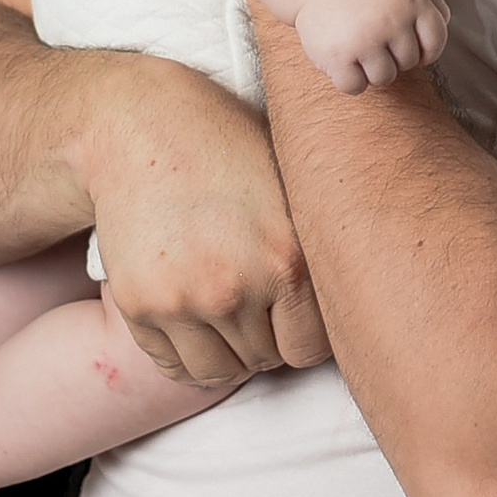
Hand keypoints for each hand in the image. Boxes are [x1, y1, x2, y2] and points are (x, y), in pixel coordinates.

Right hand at [84, 59, 331, 383]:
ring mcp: (182, 301)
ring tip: (226, 312)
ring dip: (228, 352)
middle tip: (253, 300)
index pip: (311, 348)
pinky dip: (186, 353)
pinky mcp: (139, 305)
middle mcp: (236, 288)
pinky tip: (193, 317)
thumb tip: (357, 304)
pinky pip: (172, 365)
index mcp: (289, 259)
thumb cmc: (228, 148)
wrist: (142, 124)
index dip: (303, 332)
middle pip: (265, 360)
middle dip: (265, 337)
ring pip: (220, 372)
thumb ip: (317, 250)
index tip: (292, 312)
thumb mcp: (292, 188)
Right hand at [294, 0, 450, 92]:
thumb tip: (445, 23)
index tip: (407, 45)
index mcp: (412, 0)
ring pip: (384, 78)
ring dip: (372, 70)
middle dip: (393, 55)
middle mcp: (392, 19)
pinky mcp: (338, 55)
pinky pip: (355, 87)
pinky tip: (343, 61)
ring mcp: (365, 38)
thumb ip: (431, 2)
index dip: (425, 50)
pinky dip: (350, 81)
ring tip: (359, 49)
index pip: (436, 42)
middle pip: (409, 62)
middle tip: (373, 38)